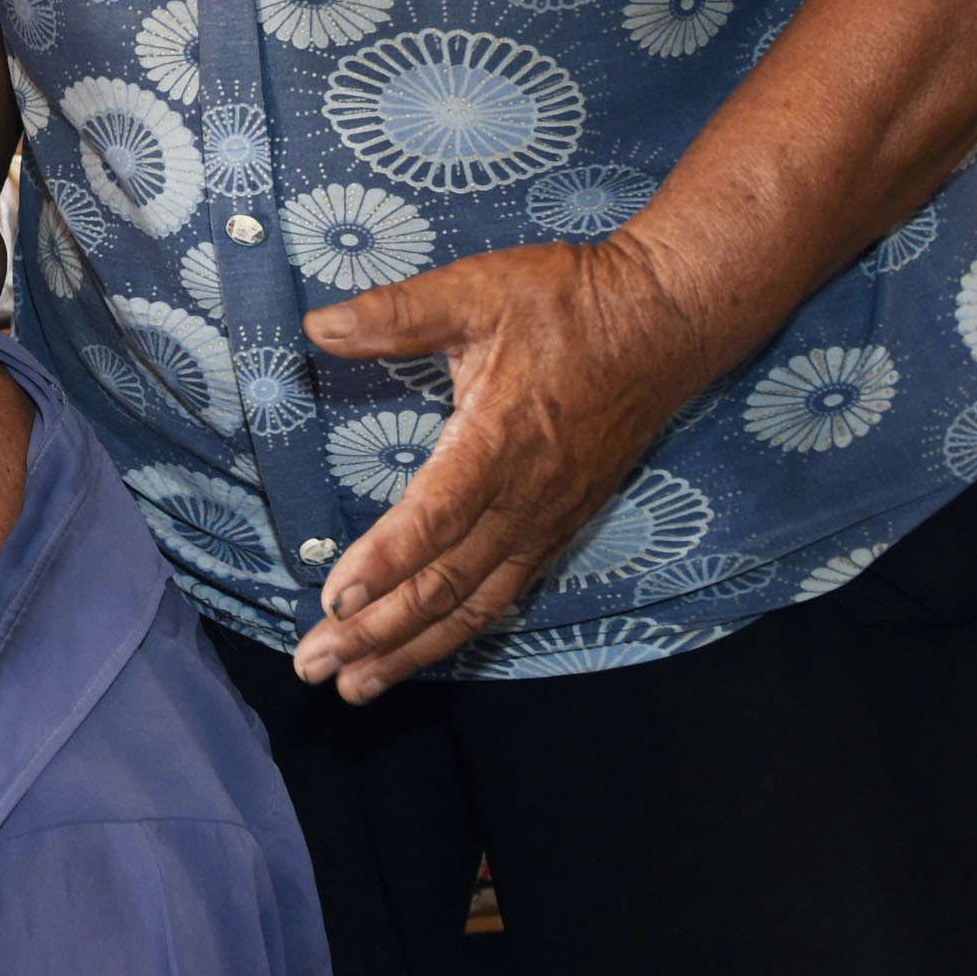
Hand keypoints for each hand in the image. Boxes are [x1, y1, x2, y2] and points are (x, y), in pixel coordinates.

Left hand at [295, 236, 713, 700]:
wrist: (662, 322)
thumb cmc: (568, 301)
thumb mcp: (476, 290)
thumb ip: (395, 314)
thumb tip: (317, 326)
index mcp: (500, 440)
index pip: (435, 518)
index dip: (385, 562)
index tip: (334, 597)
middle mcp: (526, 496)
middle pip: (446, 583)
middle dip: (376, 631)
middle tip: (314, 664)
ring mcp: (547, 518)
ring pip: (475, 604)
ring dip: (412, 648)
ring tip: (358, 685)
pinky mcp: (560, 525)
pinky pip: (505, 594)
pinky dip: (460, 632)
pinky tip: (426, 651)